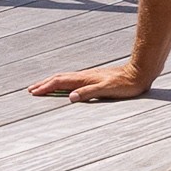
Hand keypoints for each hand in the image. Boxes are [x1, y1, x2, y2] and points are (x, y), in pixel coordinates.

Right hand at [29, 61, 159, 103]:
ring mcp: (89, 76)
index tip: (33, 92)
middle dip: (44, 84)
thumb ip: (89, 92)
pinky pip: (73, 80)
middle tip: (31, 89)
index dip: (46, 87)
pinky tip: (65, 86)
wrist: (139, 72)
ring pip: (66, 78)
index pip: (60, 82)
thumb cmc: (126, 84)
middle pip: (59, 78)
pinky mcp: (95, 78)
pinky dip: (63, 83)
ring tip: (43, 86)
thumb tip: (70, 97)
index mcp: (85, 78)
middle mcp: (85, 75)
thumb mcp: (108, 90)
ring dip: (52, 82)